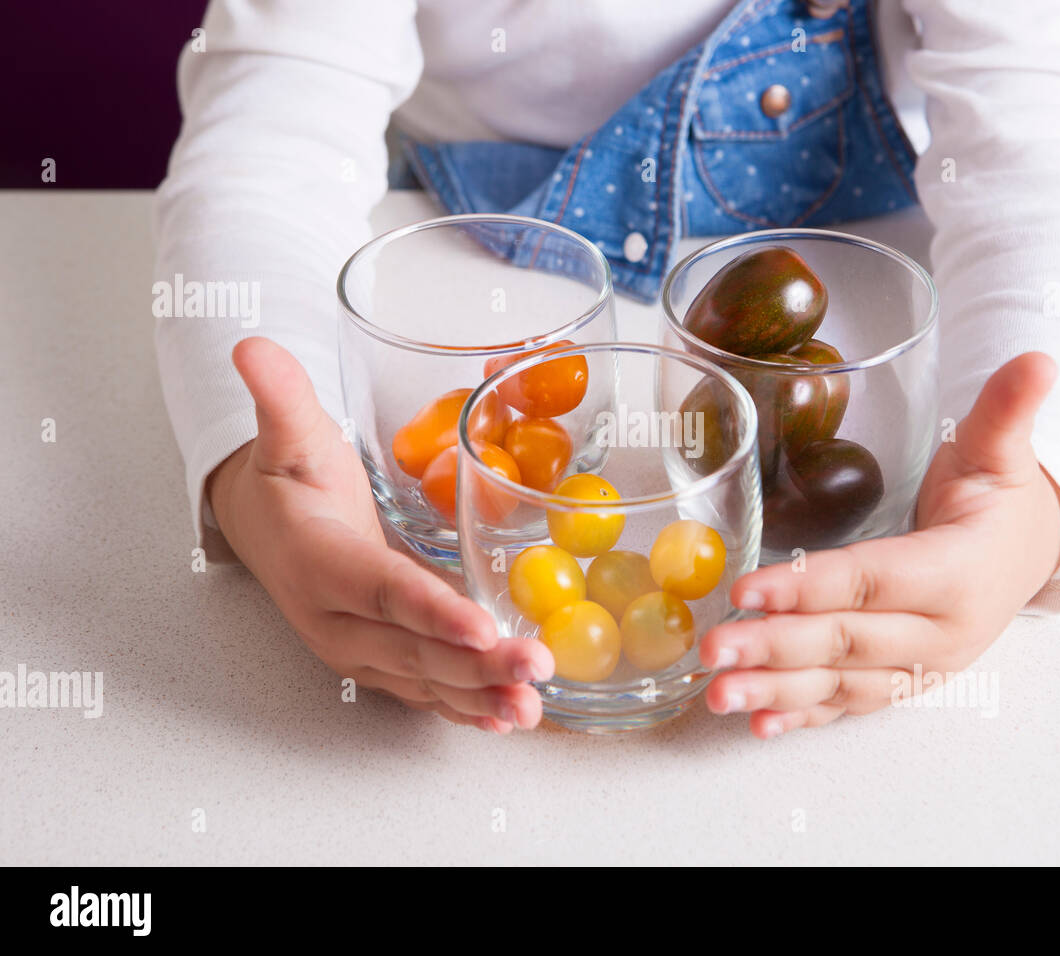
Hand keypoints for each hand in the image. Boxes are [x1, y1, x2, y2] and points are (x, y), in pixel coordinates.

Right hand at [209, 337, 552, 731]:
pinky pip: (424, 690)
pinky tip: (508, 717)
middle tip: (536, 667)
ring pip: (425, 678)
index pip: (382, 591)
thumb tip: (250, 345)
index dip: (430, 612)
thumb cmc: (287, 479)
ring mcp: (357, 650)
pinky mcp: (379, 661)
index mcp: (320, 563)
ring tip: (534, 706)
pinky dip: (466, 706)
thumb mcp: (286, 433)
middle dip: (477, 663)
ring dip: (481, 694)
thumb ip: (280, 396)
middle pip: (413, 647)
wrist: (264, 527)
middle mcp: (337, 620)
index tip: (480, 627)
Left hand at [700, 352, 1059, 737]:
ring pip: (841, 684)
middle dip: (776, 646)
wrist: (1030, 557)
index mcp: (958, 574)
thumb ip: (1007, 411)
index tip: (751, 588)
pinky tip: (755, 724)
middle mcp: (940, 633)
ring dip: (776, 692)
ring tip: (717, 694)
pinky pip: (847, 705)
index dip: (811, 587)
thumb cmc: (1001, 501)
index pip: (873, 581)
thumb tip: (1038, 357)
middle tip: (712, 647)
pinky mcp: (901, 682)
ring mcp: (920, 666)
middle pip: (847, 640)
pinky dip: (802, 717)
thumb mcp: (1003, 453)